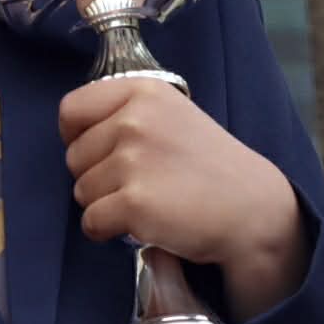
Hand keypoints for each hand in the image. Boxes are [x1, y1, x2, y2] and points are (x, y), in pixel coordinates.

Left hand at [57, 76, 308, 320]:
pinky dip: (109, 231)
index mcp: (142, 92)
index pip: (71, 109)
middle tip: (141, 183)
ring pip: (81, 191)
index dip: (77, 137)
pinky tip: (144, 224)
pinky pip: (92, 222)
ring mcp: (133, 160)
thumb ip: (124, 114)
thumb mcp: (171, 115)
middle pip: (73, 156)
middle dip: (96, 176)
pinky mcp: (134, 202)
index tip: (100, 151)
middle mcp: (134, 119)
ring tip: (149, 201)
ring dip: (106, 204)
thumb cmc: (208, 166)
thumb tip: (73, 135)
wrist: (252, 210)